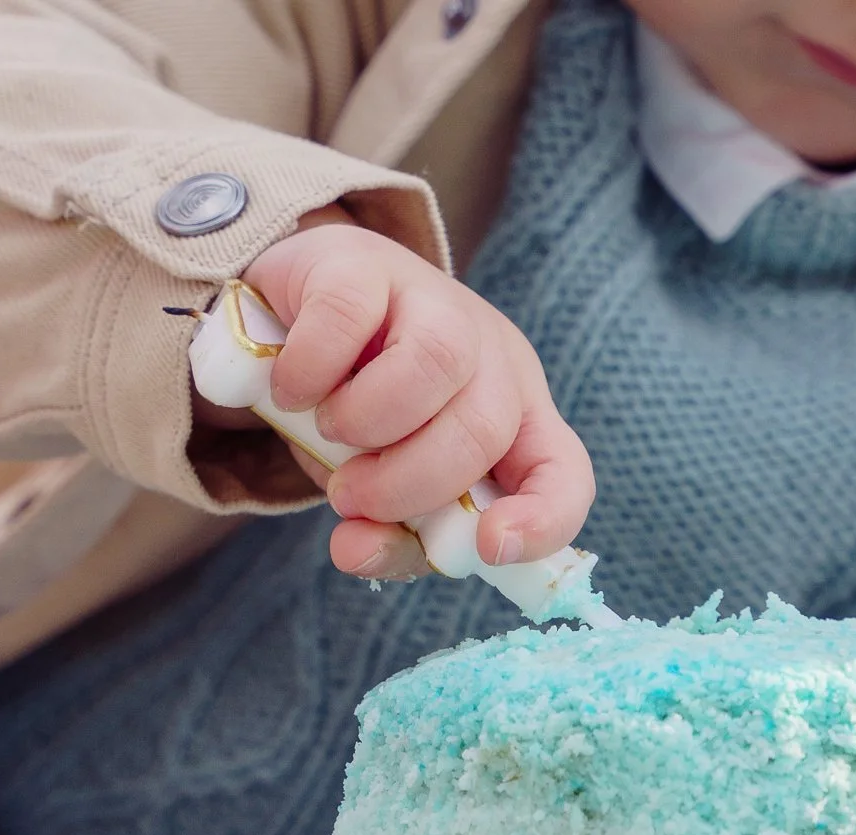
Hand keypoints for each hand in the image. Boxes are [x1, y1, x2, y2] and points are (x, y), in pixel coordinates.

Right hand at [231, 208, 594, 579]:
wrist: (289, 315)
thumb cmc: (355, 412)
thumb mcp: (378, 484)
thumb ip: (384, 533)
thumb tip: (355, 550)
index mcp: (514, 419)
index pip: (565, 473)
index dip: (544, 517)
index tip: (490, 545)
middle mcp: (490, 355)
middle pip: (486, 426)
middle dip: (410, 482)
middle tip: (349, 495)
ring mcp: (432, 299)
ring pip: (437, 362)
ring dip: (370, 421)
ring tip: (328, 431)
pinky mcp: (362, 263)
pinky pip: (346, 319)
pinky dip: (310, 371)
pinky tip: (291, 389)